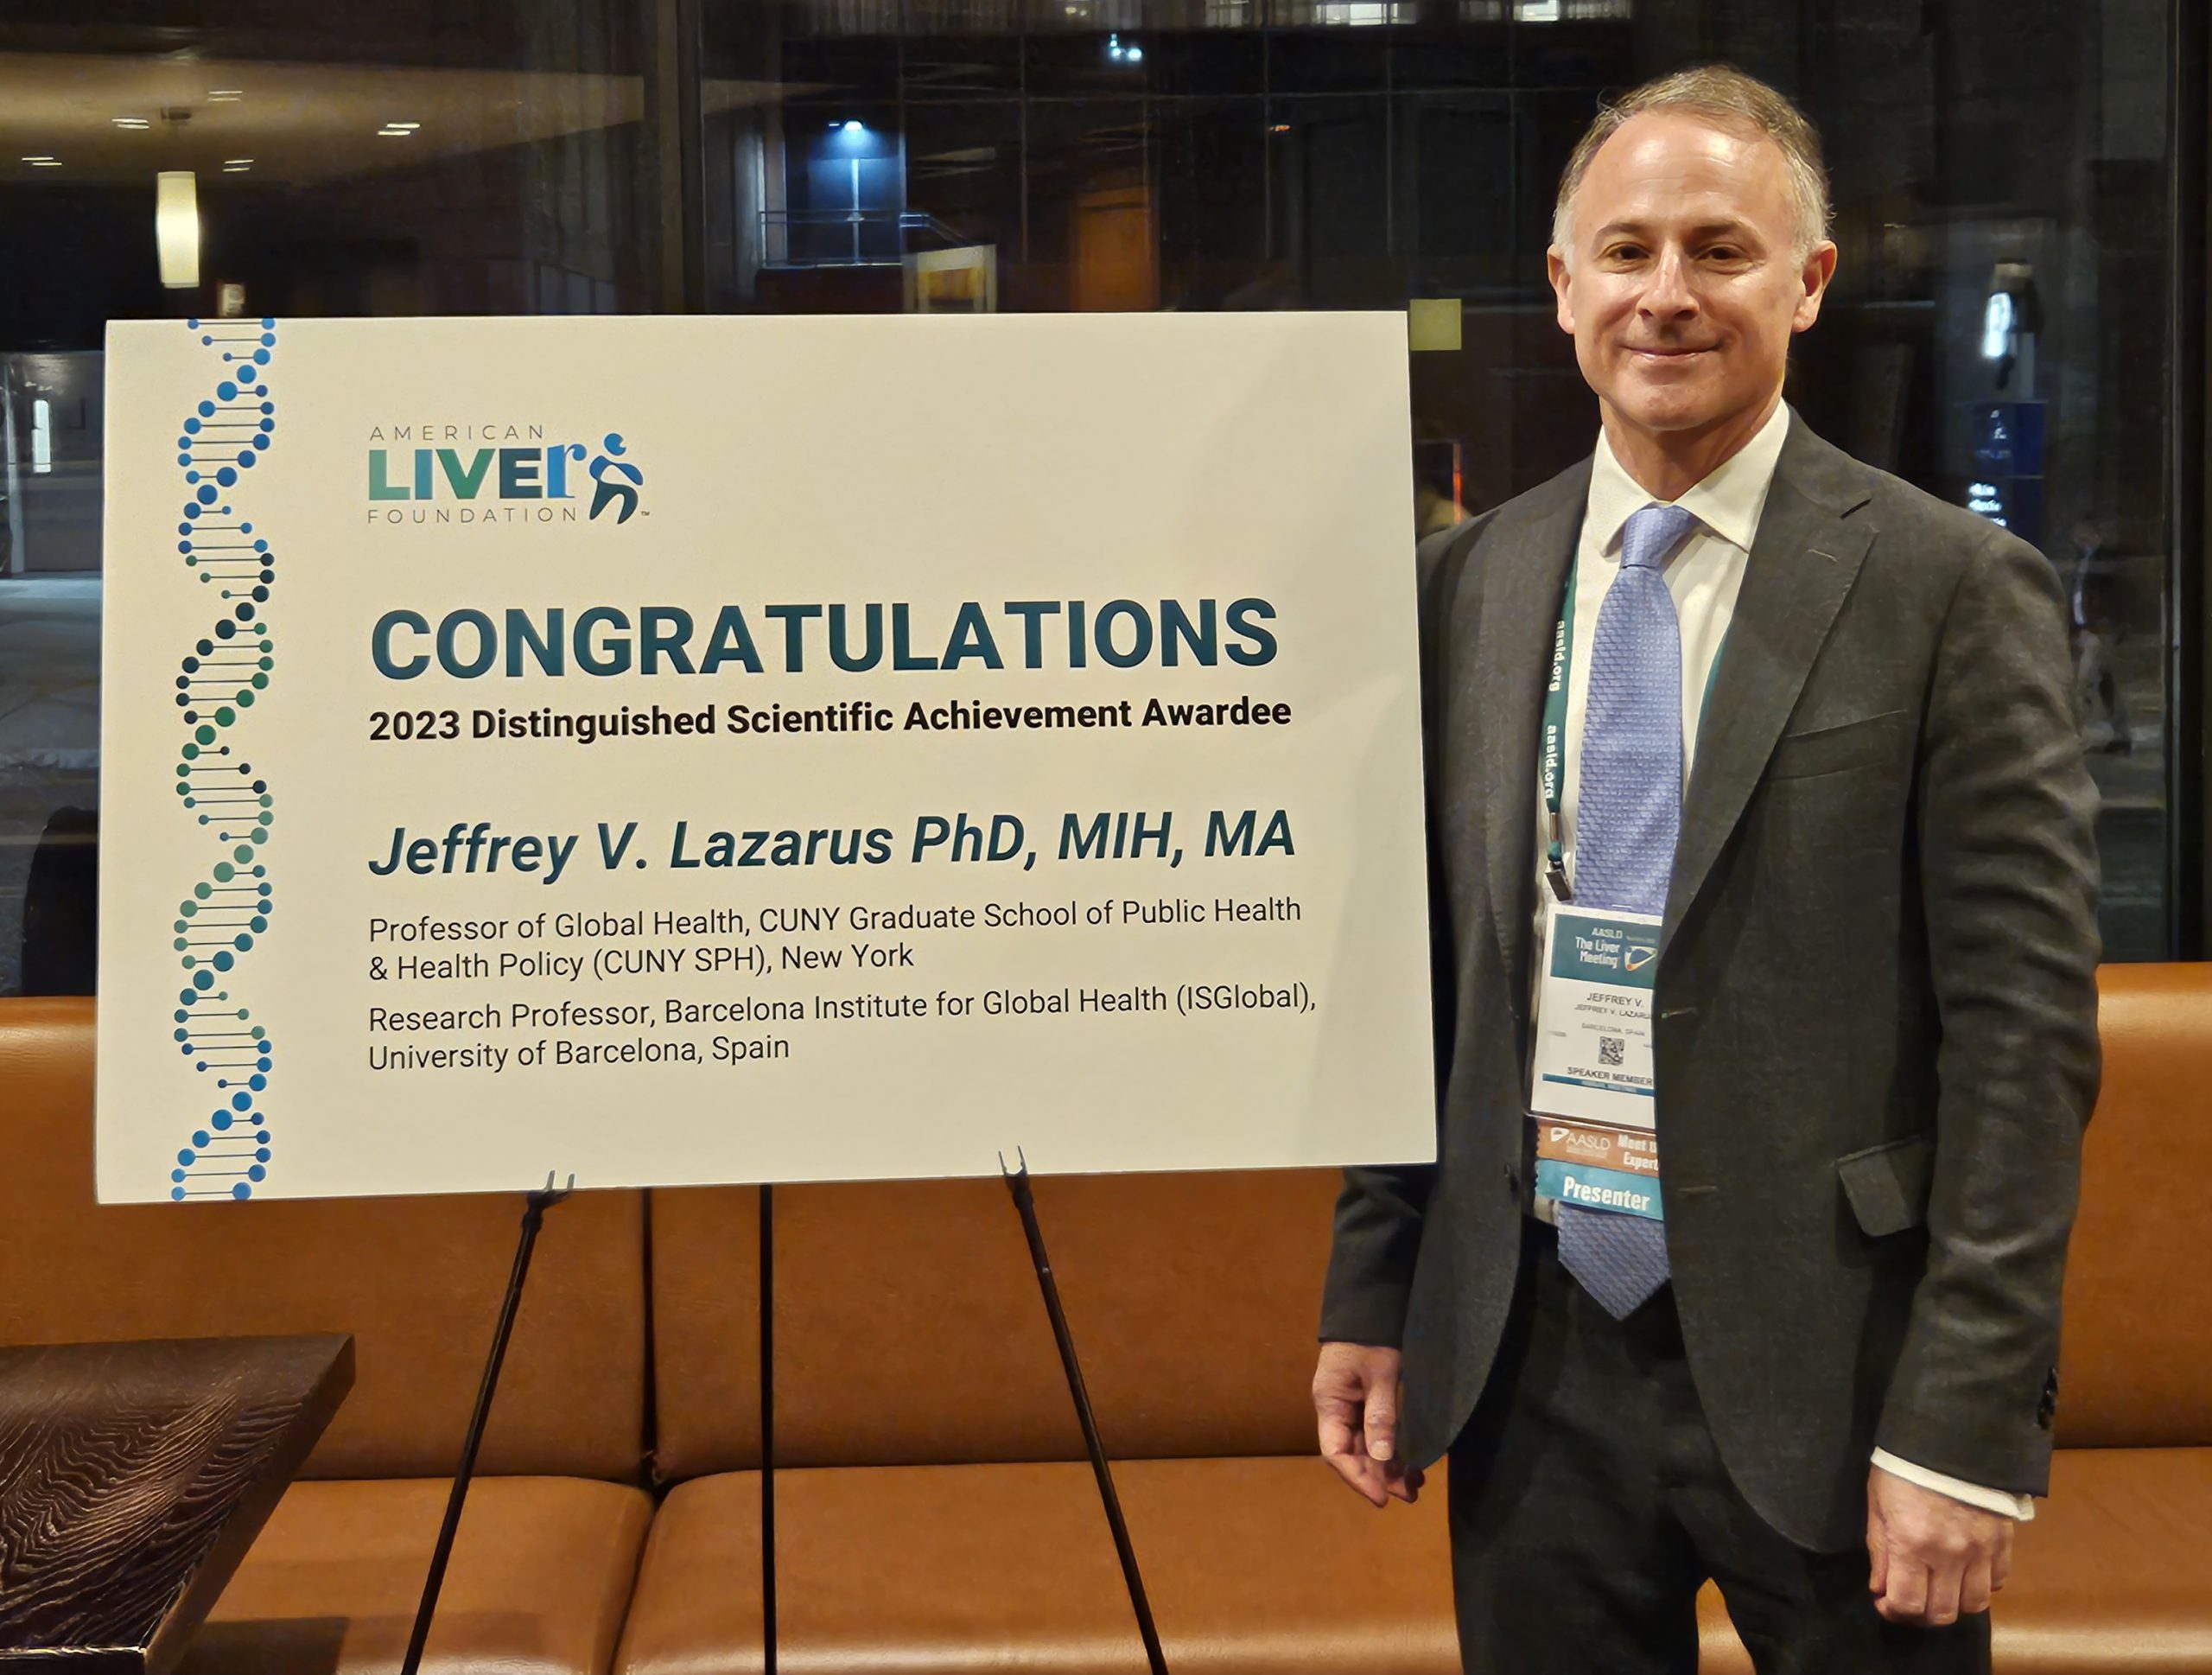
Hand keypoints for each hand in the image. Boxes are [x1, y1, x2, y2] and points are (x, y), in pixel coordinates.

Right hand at [1313, 1341, 1423, 1506]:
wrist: (1373, 1306)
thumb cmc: (1372, 1338)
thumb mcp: (1380, 1374)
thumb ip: (1380, 1414)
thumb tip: (1382, 1459)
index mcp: (1330, 1403)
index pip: (1335, 1452)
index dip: (1357, 1477)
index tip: (1381, 1497)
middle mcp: (1336, 1409)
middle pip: (1352, 1453)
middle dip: (1378, 1477)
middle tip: (1409, 1495)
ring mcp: (1351, 1406)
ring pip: (1366, 1447)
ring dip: (1387, 1467)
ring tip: (1414, 1486)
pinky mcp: (1366, 1402)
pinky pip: (1375, 1434)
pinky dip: (1391, 1451)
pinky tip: (1411, 1464)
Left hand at [1866, 1465, 2013, 1625]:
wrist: (1947, 1438)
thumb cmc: (1902, 1469)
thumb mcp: (1878, 1506)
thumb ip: (1880, 1552)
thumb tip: (1880, 1590)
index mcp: (1912, 1544)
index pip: (1908, 1604)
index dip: (1894, 1613)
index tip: (1885, 1603)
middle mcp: (1949, 1555)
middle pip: (1943, 1613)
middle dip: (1922, 1615)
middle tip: (1911, 1600)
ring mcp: (1981, 1551)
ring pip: (1974, 1604)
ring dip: (1953, 1604)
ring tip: (1939, 1589)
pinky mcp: (2003, 1542)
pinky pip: (1997, 1582)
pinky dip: (1980, 1585)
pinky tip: (1965, 1572)